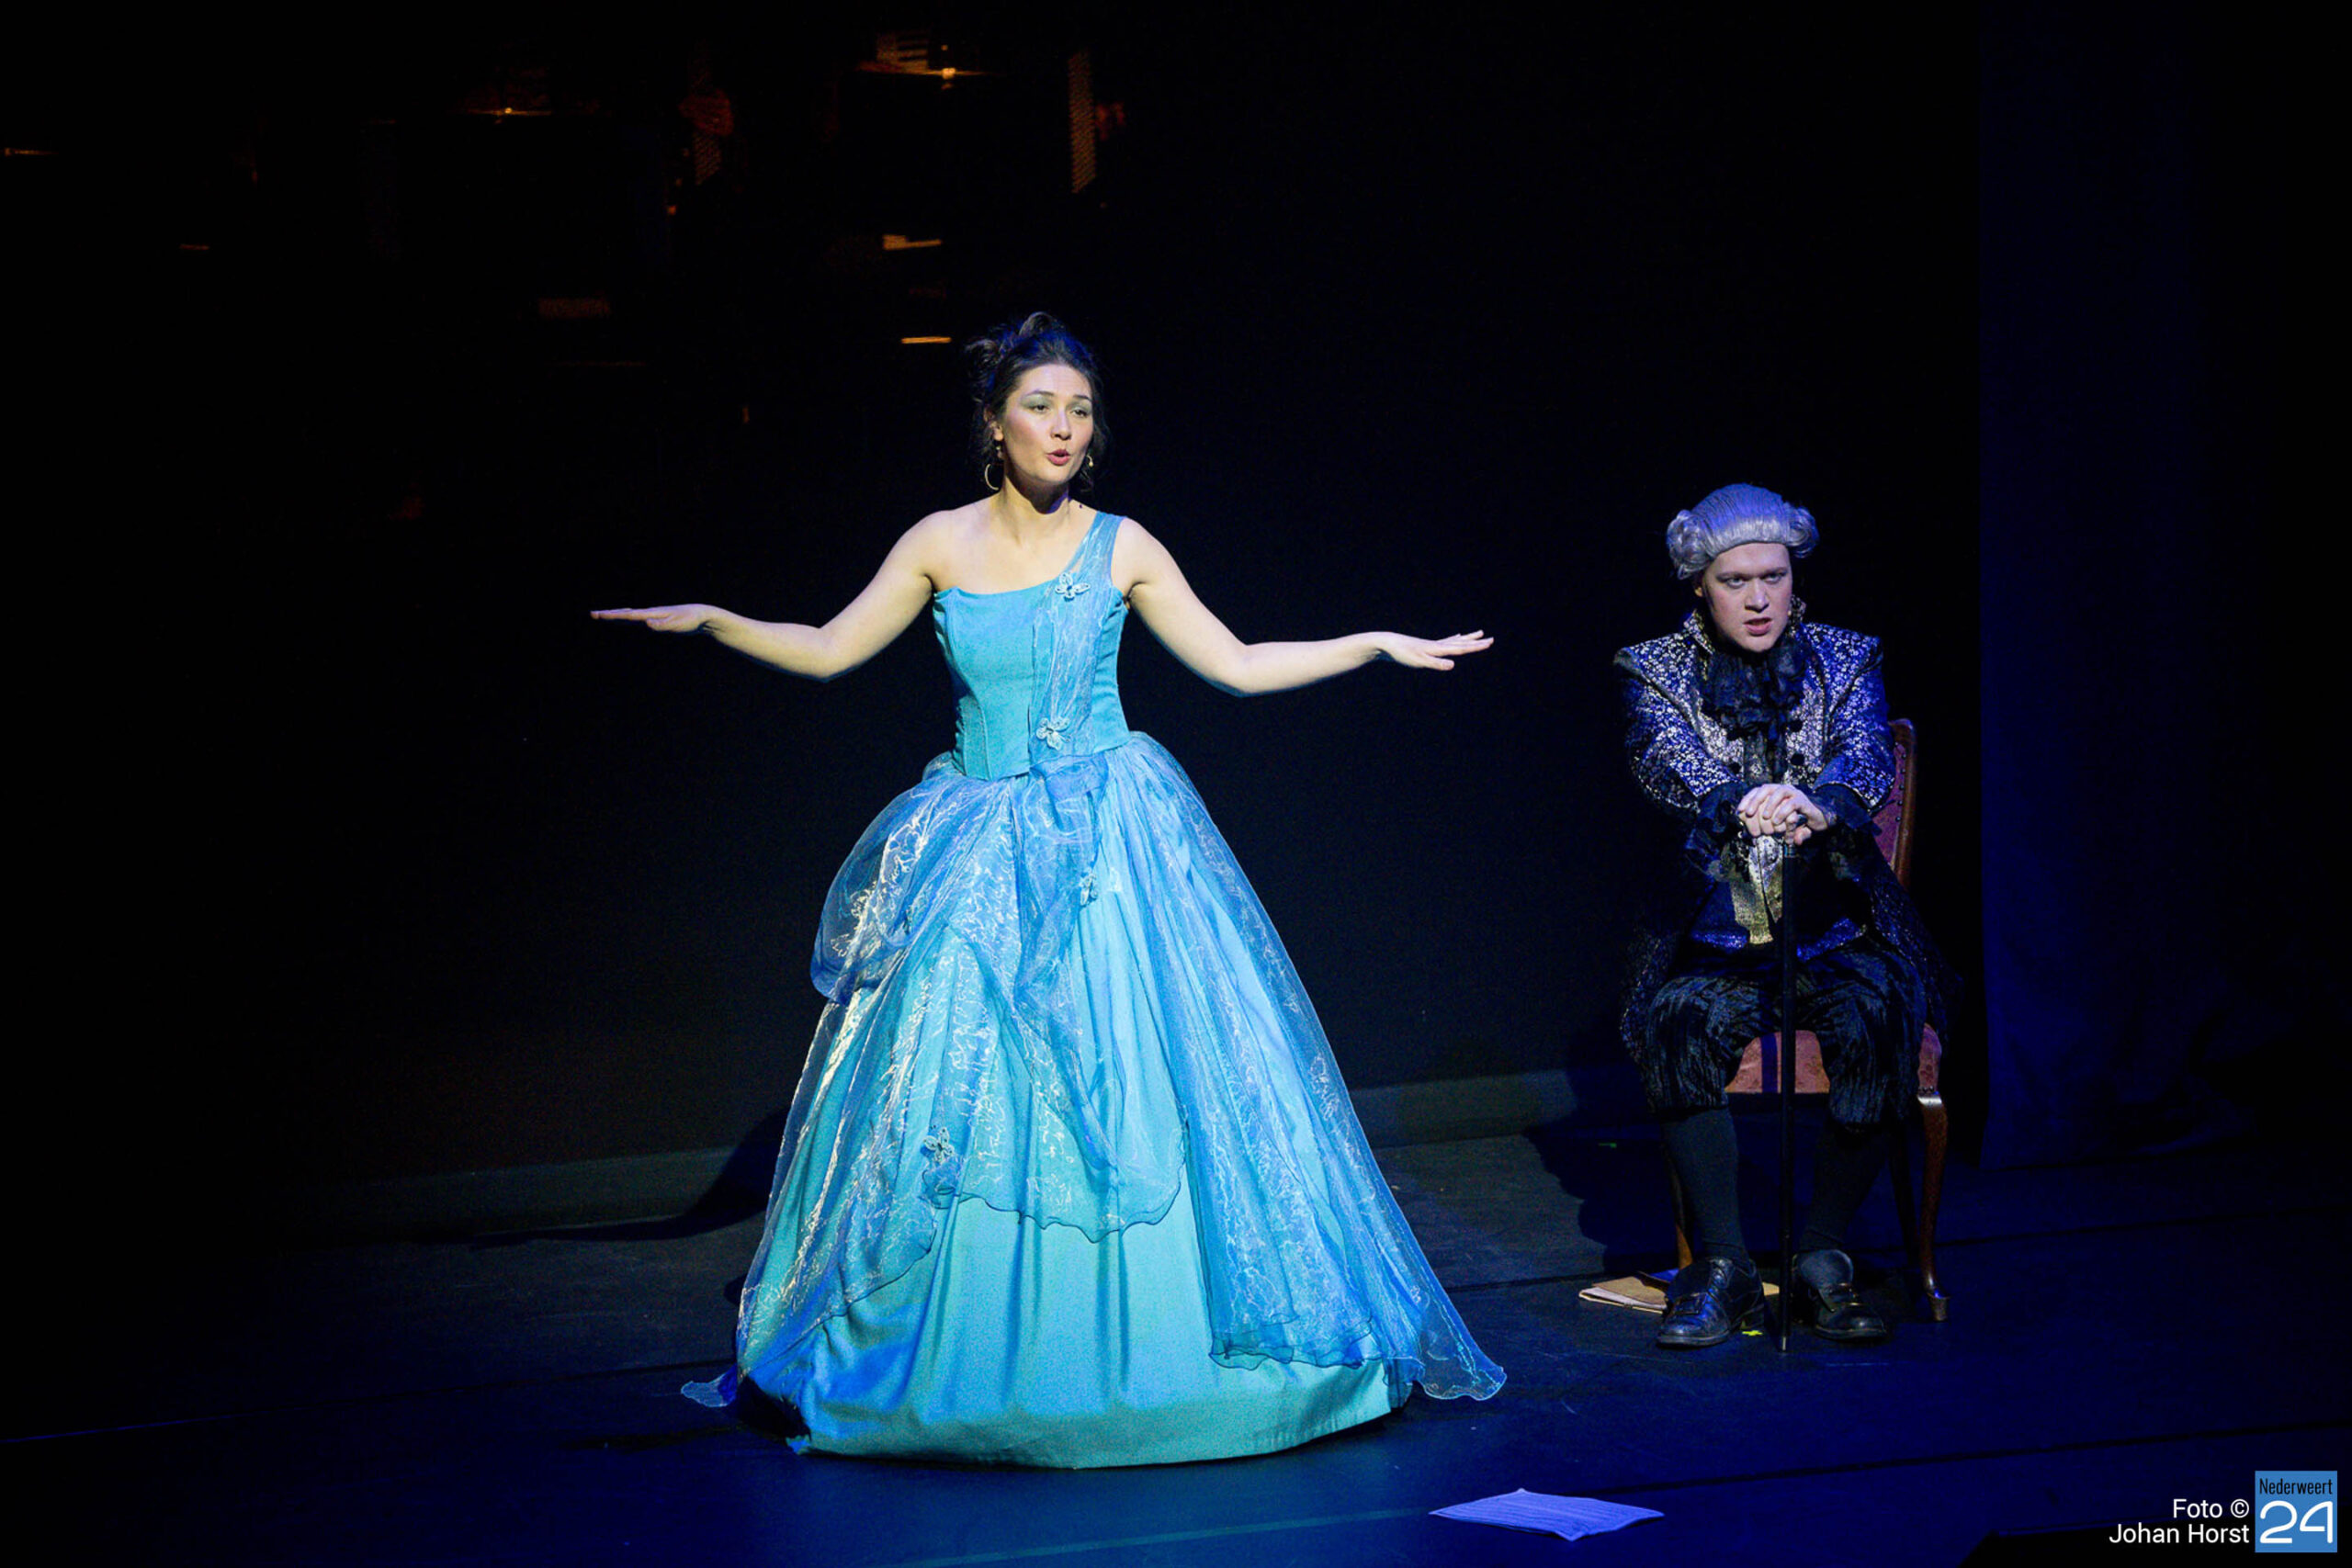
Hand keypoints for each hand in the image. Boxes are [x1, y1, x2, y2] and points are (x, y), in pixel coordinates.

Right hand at [592, 605, 717, 633]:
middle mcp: (650, 613)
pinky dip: (627, 619)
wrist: (702, 615)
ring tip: (603, 616)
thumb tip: (646, 623)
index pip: (628, 615)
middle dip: (609, 615)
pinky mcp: (658, 620)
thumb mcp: (678, 624)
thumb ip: (663, 625)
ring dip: (617, 616)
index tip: (598, 615)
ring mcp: (653, 616)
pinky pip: (638, 620)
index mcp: (652, 614)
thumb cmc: (691, 620)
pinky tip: (625, 621)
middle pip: (626, 613)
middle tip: (593, 614)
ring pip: (630, 615)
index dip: (613, 616)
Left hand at [1377, 630, 1492, 669]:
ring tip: (1478, 633)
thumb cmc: (1402, 654)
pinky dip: (1453, 639)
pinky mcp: (1426, 646)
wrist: (1386, 644)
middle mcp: (1437, 645)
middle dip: (1476, 642)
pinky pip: (1445, 642)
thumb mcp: (1419, 661)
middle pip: (1461, 643)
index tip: (1490, 642)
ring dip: (1467, 638)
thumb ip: (1436, 664)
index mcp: (1438, 649)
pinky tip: (1455, 637)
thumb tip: (1453, 665)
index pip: (1461, 648)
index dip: (1476, 647)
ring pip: (1454, 641)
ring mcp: (1432, 644)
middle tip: (1491, 638)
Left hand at [1738, 783, 1828, 844]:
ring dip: (1770, 804)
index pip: (1757, 791)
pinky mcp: (1804, 802)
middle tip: (1749, 813)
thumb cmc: (1795, 821)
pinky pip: (1793, 803)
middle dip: (1755, 800)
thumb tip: (1750, 837)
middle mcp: (1784, 790)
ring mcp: (1795, 794)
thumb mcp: (1778, 825)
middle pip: (1766, 788)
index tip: (1740, 810)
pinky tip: (1777, 821)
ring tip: (1766, 817)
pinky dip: (1783, 812)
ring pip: (1780, 792)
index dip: (1747, 799)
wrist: (1818, 819)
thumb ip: (1766, 827)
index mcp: (1775, 792)